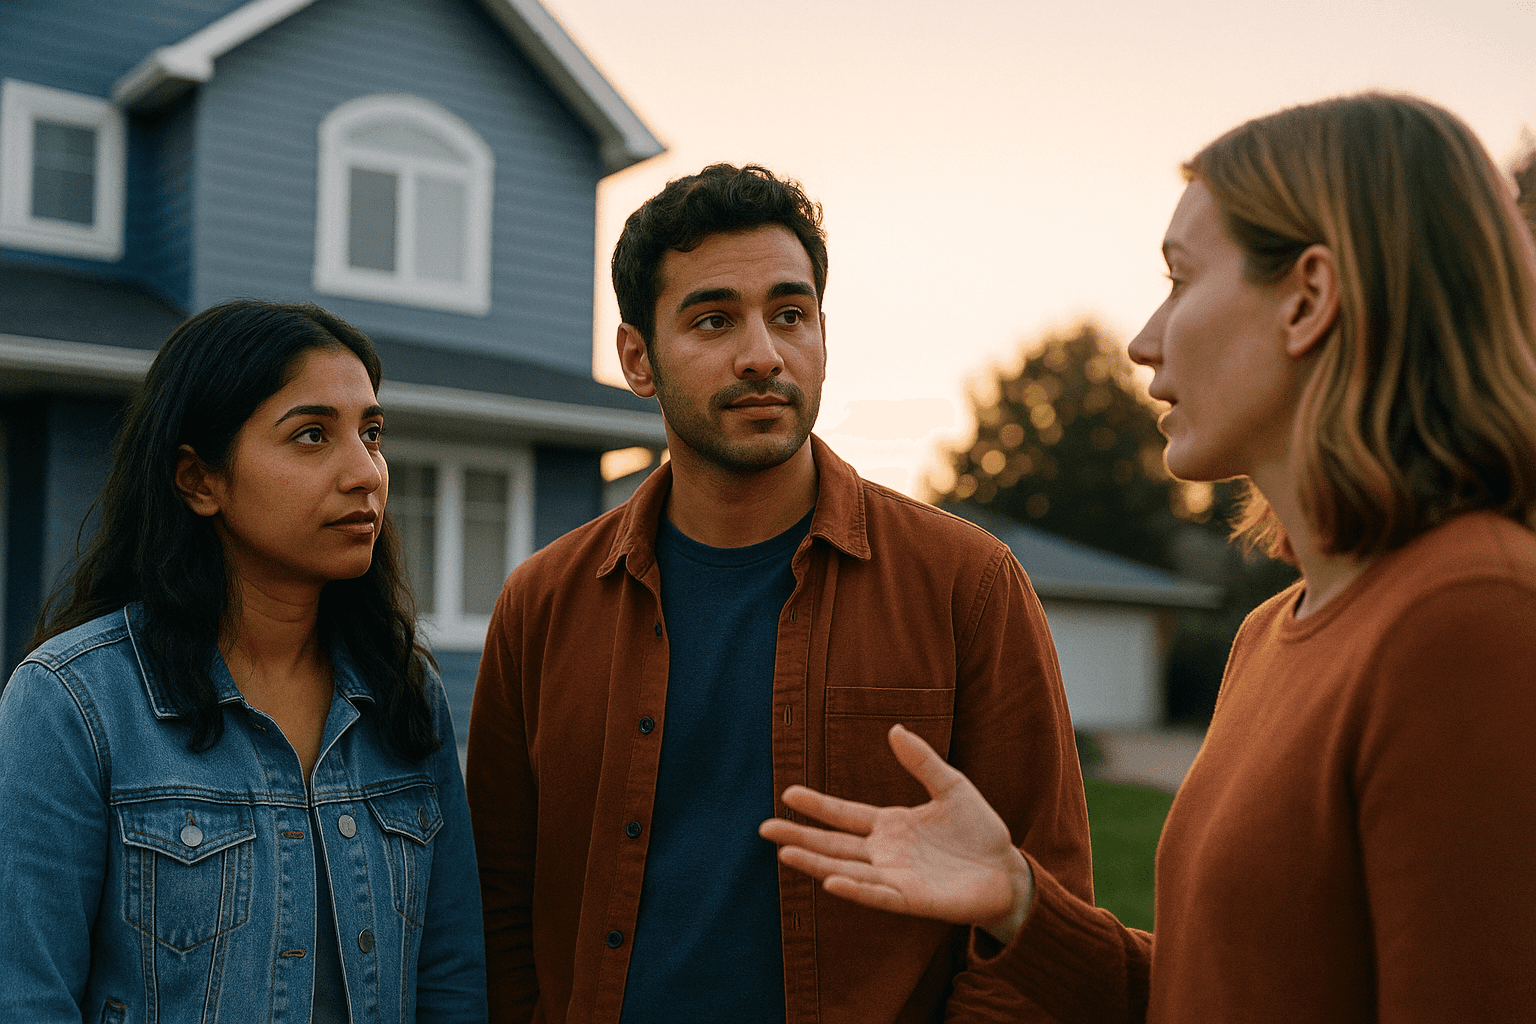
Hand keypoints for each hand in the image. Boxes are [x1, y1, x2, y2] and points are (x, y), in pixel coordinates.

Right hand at [759, 723, 1034, 943]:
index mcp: (890, 825)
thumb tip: (894, 729)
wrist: (1008, 871)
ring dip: (816, 863)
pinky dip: (855, 890)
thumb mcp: (952, 787)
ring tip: (785, 852)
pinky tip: (831, 882)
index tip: (787, 793)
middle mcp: (884, 853)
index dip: (817, 806)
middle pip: (833, 844)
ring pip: (846, 870)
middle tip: (764, 828)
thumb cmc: (980, 831)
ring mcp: (895, 878)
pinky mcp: (912, 900)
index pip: (844, 815)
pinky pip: (877, 895)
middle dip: (799, 836)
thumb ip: (922, 761)